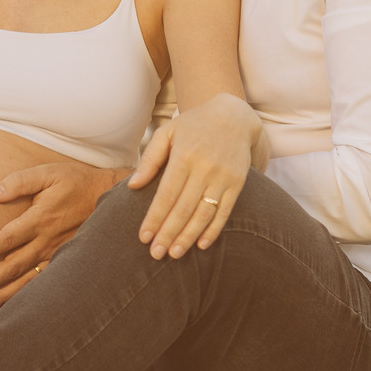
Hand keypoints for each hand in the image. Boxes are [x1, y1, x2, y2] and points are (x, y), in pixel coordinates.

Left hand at [0, 161, 119, 306]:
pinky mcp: (65, 259)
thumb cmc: (75, 182)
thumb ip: (20, 181)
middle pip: (14, 265)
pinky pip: (43, 280)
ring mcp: (57, 253)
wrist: (106, 196)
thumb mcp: (48, 173)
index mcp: (40, 219)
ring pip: (27, 278)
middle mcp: (47, 240)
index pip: (8, 239)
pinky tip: (13, 301)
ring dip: (5, 292)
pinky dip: (26, 293)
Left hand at [128, 96, 261, 259]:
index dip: (154, 218)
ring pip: (203, 213)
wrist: (234, 116)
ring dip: (188, 237)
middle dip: (168, 233)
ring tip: (174, 254)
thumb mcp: (167, 133)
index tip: (143, 237)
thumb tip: (133, 186)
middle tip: (155, 254)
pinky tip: (201, 245)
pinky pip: (224, 211)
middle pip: (183, 208)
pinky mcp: (237, 183)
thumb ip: (150, 159)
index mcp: (183, 156)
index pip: (166, 194)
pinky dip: (213, 230)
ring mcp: (223, 176)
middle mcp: (204, 168)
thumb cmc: (194, 126)